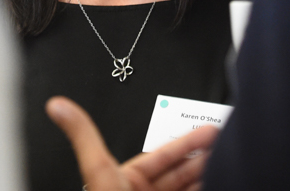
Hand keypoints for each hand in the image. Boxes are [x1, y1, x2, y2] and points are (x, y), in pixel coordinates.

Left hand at [46, 96, 218, 190]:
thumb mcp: (99, 173)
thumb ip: (85, 138)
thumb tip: (58, 106)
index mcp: (127, 184)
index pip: (163, 157)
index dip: (188, 141)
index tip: (209, 131)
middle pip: (183, 175)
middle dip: (206, 159)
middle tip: (228, 146)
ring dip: (211, 179)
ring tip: (231, 168)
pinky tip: (225, 186)